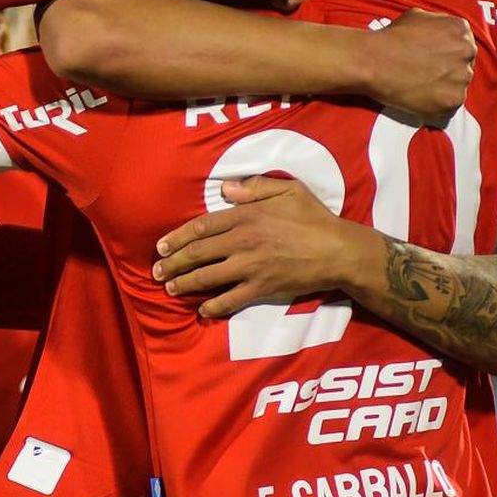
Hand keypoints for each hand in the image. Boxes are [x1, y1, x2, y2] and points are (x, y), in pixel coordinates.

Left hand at [152, 176, 384, 316]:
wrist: (339, 251)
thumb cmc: (315, 218)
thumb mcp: (288, 190)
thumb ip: (255, 187)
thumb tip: (225, 189)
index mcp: (246, 215)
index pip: (202, 226)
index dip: (179, 237)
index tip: (162, 246)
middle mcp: (243, 241)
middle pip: (199, 253)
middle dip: (174, 263)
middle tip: (157, 272)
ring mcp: (251, 267)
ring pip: (209, 277)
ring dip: (185, 284)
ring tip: (170, 289)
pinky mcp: (262, 288)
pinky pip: (231, 299)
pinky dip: (214, 306)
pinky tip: (202, 309)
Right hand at [362, 9, 474, 119]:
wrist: (373, 61)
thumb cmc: (390, 38)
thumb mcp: (417, 16)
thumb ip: (437, 25)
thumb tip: (441, 35)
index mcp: (460, 29)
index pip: (463, 44)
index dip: (448, 53)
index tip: (435, 60)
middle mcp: (467, 51)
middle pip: (464, 64)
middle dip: (449, 70)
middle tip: (427, 75)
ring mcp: (461, 77)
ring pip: (459, 86)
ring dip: (444, 88)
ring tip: (422, 86)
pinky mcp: (452, 100)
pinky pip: (451, 105)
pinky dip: (438, 104)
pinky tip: (421, 97)